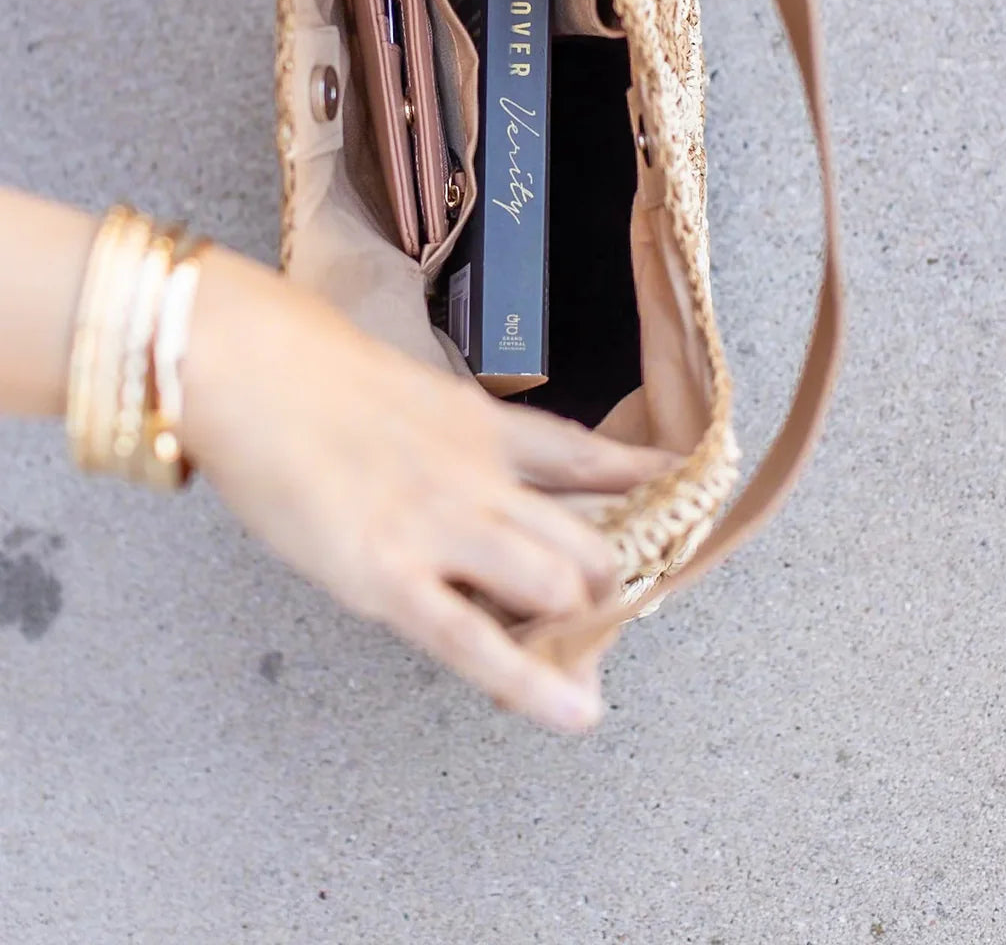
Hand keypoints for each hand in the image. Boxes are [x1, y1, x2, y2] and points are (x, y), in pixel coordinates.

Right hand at [181, 248, 675, 732]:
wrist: (250, 365)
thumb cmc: (305, 373)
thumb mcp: (402, 394)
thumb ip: (445, 440)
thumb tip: (462, 476)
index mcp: (481, 424)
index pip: (585, 459)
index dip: (640, 486)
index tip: (683, 500)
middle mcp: (483, 476)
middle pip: (589, 537)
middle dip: (613, 585)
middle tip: (608, 617)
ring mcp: (444, 527)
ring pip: (558, 586)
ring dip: (578, 626)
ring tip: (583, 662)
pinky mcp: (392, 576)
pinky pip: (476, 642)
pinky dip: (533, 684)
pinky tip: (576, 712)